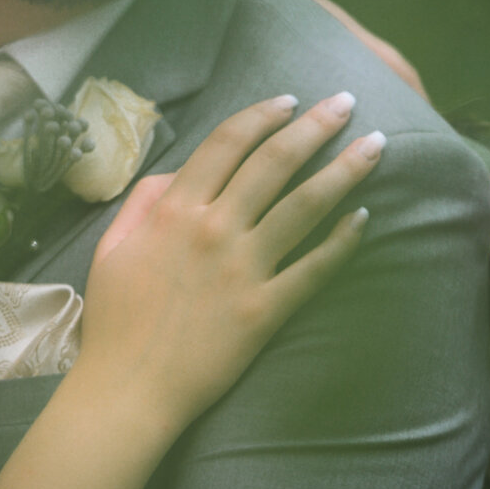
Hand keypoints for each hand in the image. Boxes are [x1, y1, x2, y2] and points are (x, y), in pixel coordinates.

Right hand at [68, 93, 379, 430]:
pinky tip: (365, 218)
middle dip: (316, 125)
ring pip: (305, 205)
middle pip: (274, 162)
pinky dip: (343, 242)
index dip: (262, 115)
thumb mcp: (112, 245)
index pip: (227, 143)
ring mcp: (243, 270)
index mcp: (174, 210)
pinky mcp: (265, 311)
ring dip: (344, 170)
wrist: (129, 388)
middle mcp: (213, 229)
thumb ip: (145, 200)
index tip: (289, 100)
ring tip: (376, 145)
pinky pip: (314, 269)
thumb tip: (182, 173)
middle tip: (346, 102)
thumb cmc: (115, 318)